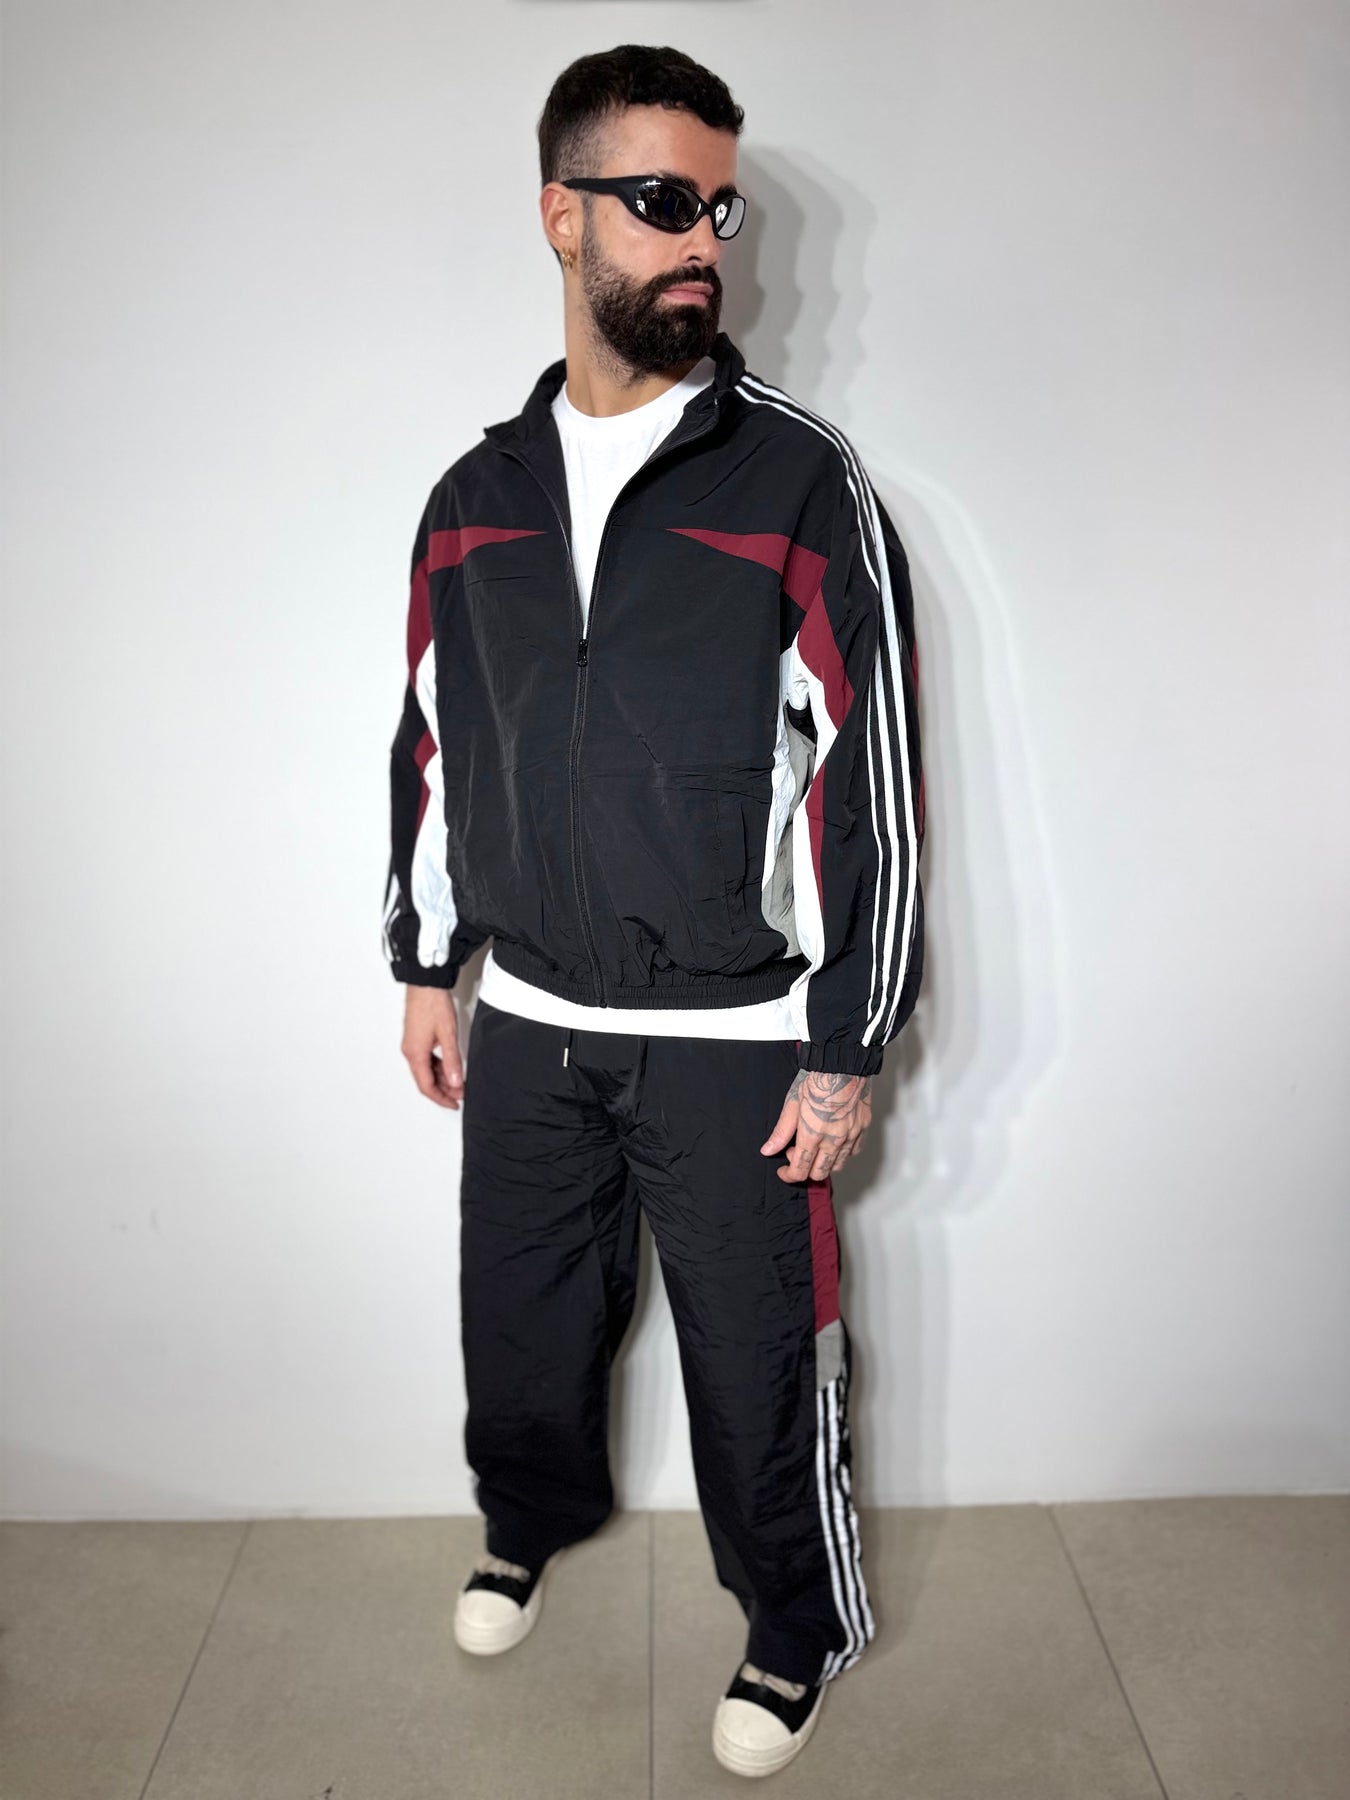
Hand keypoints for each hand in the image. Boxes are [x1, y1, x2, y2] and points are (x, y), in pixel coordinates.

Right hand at [401, 986, 464, 1108]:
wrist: (425, 984)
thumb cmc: (433, 1005)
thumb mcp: (448, 1035)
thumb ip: (452, 1060)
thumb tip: (455, 1082)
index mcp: (415, 1054)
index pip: (426, 1086)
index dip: (441, 1098)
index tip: (454, 1104)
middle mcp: (410, 1051)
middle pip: (425, 1080)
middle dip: (443, 1089)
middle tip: (461, 1093)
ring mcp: (412, 1044)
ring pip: (426, 1069)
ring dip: (442, 1077)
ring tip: (459, 1081)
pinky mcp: (416, 1037)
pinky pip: (426, 1059)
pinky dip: (438, 1066)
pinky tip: (450, 1066)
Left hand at [761, 1069, 872, 1181]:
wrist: (841, 1064)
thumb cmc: (816, 1080)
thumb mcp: (791, 1104)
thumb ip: (781, 1132)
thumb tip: (768, 1150)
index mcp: (813, 1135)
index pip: (800, 1170)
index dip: (789, 1175)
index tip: (783, 1170)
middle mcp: (834, 1140)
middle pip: (820, 1173)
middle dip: (805, 1169)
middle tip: (797, 1152)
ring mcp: (851, 1135)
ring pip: (838, 1165)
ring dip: (824, 1162)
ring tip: (815, 1145)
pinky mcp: (863, 1127)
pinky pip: (853, 1151)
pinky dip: (842, 1152)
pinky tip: (833, 1140)